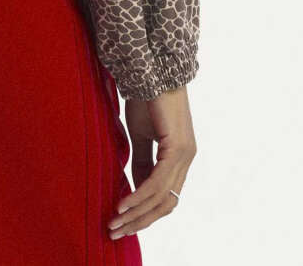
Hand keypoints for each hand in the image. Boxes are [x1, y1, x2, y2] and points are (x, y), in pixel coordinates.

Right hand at [107, 86, 196, 239]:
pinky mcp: (177, 148)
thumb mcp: (141, 135)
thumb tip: (136, 188)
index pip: (165, 196)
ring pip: (161, 196)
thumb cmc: (148, 98)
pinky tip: (124, 204)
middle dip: (140, 221)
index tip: (123, 223)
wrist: (152, 70)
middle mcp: (187, 158)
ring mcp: (185, 154)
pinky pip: (158, 181)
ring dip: (137, 213)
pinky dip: (140, 195)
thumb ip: (143, 162)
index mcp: (180, 157)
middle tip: (116, 231)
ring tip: (115, 222)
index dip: (145, 213)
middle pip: (165, 203)